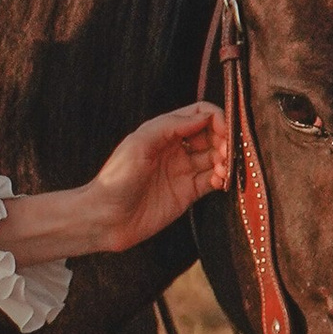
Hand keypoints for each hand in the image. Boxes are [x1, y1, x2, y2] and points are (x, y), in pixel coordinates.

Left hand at [0, 103, 230, 268]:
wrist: (105, 218)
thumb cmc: (116, 178)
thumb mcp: (140, 144)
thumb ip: (171, 125)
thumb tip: (205, 116)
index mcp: (163, 131)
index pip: (200, 114)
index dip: (216, 118)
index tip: (224, 131)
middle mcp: (176, 148)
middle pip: (212, 134)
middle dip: (225, 139)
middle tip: (227, 152)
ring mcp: (183, 170)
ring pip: (216, 157)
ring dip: (226, 160)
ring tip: (223, 169)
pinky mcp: (188, 193)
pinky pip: (212, 180)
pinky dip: (222, 178)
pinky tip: (220, 181)